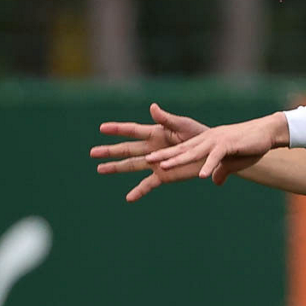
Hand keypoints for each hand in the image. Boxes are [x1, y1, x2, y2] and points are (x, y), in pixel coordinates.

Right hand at [91, 103, 207, 201]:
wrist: (212, 153)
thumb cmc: (200, 135)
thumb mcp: (184, 126)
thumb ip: (167, 119)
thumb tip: (152, 107)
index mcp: (156, 133)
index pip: (132, 131)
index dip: (117, 129)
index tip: (102, 128)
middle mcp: (152, 148)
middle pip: (126, 149)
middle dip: (109, 151)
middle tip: (93, 153)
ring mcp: (156, 163)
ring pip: (131, 165)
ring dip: (116, 167)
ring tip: (100, 169)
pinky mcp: (164, 176)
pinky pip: (148, 184)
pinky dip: (139, 191)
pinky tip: (128, 198)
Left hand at [149, 112, 287, 183]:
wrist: (266, 133)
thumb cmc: (249, 147)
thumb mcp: (233, 162)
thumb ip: (221, 171)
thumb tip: (215, 182)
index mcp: (205, 143)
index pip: (181, 150)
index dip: (166, 155)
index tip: (150, 161)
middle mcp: (207, 140)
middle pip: (182, 150)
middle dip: (164, 155)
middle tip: (147, 160)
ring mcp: (216, 141)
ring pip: (194, 152)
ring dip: (179, 159)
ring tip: (164, 166)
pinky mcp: (228, 145)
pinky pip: (216, 157)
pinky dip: (209, 166)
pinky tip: (202, 176)